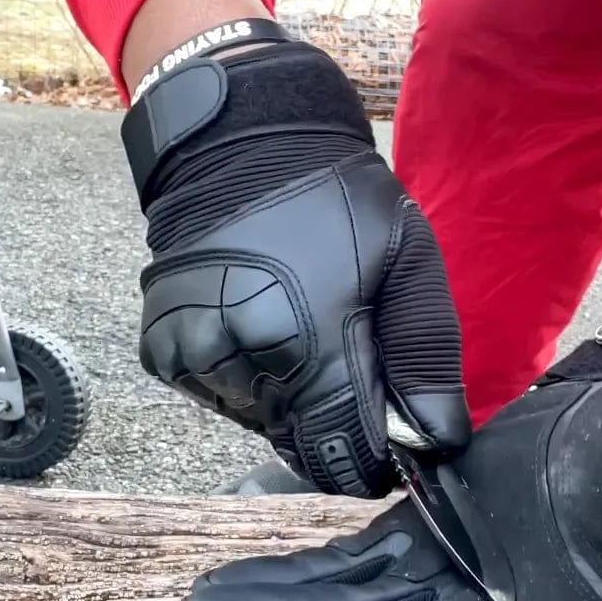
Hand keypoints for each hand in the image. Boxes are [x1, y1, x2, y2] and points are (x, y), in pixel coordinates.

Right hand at [125, 35, 470, 497]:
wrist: (238, 141)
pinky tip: (260, 321)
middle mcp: (238, 364)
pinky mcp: (163, 353)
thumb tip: (438, 442)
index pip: (344, 457)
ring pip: (262, 422)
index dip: (374, 459)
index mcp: (304, 346)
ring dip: (291, 398)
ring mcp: (191, 360)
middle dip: (333, 418)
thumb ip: (426, 358)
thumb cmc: (335, 199)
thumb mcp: (407, 261)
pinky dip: (249, 378)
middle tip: (345, 352)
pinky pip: (223, 396)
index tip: (389, 438)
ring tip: (298, 324)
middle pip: (302, 443)